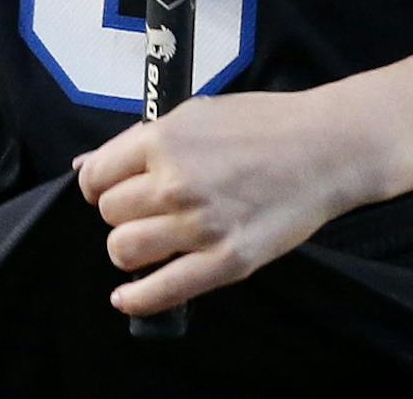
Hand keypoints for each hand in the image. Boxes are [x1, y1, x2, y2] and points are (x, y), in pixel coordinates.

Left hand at [74, 88, 374, 315]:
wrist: (329, 146)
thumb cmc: (267, 124)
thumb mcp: (200, 113)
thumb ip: (141, 140)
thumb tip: (82, 167)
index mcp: (166, 139)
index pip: (95, 176)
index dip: (102, 184)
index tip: (118, 189)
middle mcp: (176, 182)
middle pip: (109, 214)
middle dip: (126, 211)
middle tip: (156, 207)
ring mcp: (200, 224)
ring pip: (124, 250)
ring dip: (134, 246)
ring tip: (157, 239)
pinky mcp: (225, 261)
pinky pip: (160, 291)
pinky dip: (136, 298)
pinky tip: (129, 296)